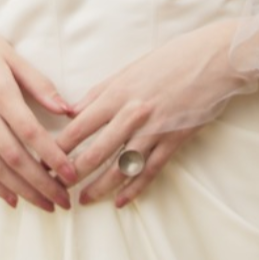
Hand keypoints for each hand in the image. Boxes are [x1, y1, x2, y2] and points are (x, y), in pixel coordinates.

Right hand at [0, 0, 80, 211]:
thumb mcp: (12, 55)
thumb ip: (40, 84)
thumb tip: (67, 110)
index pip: (30, 132)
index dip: (53, 157)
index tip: (72, 174)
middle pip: (14, 157)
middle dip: (41, 183)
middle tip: (63, 200)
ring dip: (21, 190)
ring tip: (44, 205)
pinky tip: (12, 198)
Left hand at [56, 20, 258, 206]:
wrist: (215, 59)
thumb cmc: (173, 59)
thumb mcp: (131, 69)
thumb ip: (100, 92)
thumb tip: (73, 110)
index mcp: (117, 93)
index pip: (79, 126)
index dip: (59, 147)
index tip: (43, 160)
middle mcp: (132, 113)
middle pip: (95, 151)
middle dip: (72, 173)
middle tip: (56, 187)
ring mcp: (154, 129)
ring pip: (120, 166)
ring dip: (99, 186)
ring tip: (83, 200)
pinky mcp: (174, 140)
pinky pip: (150, 170)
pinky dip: (135, 188)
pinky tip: (122, 200)